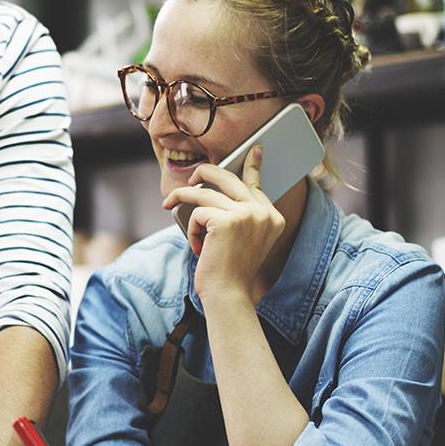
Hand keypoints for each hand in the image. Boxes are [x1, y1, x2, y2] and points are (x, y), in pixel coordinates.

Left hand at [160, 146, 284, 299]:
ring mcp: (246, 214)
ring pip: (204, 193)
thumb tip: (213, 192)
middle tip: (188, 180)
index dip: (252, 166)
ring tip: (172, 208)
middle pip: (228, 177)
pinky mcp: (226, 220)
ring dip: (184, 202)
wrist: (229, 295)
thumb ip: (237, 215)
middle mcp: (262, 212)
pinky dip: (191, 229)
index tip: (253, 150)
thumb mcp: (242, 240)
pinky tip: (198, 247)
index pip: (257, 184)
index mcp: (272, 217)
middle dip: (203, 174)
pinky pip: (197, 213)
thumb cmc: (230, 272)